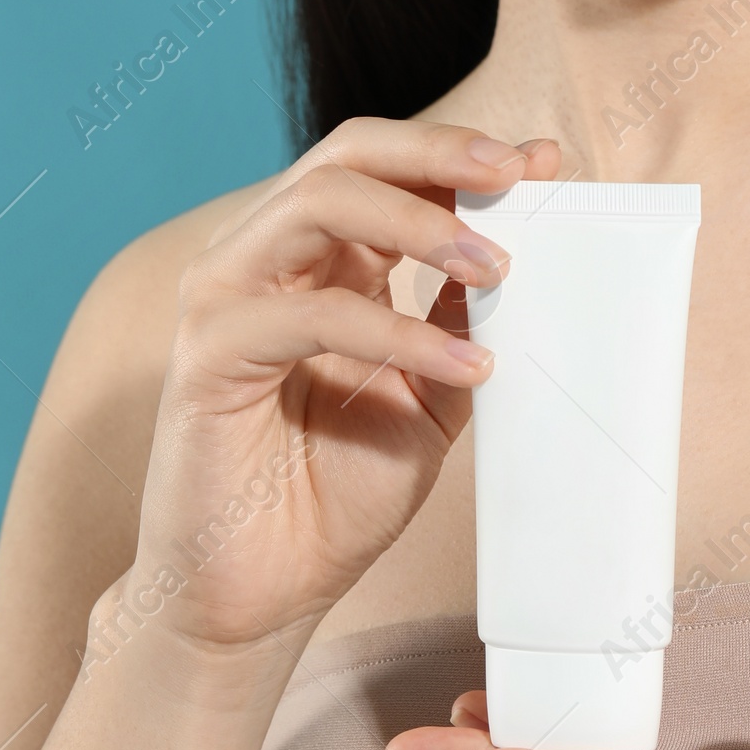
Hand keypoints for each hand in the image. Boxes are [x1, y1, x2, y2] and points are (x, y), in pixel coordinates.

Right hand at [114, 118, 558, 659]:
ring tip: (496, 267)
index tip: (542, 161)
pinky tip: (463, 365)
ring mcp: (227, 299)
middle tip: (516, 176)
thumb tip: (519, 246)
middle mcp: (264, 260)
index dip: (460, 153)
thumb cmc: (335, 494)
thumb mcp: (431, 393)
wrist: (261, 596)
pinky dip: (396, 330)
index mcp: (319, 258)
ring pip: (318, 204)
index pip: (385, 165)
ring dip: (420, 223)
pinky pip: (311, 315)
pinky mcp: (207, 356)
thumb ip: (462, 316)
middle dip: (439, 154)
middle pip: (346, 154)